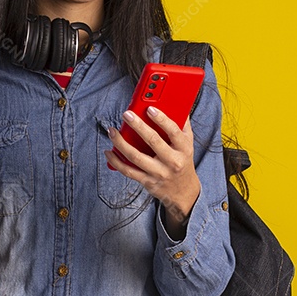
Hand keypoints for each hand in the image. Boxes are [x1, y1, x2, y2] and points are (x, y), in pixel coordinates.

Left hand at [105, 107, 200, 229]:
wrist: (183, 191)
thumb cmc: (183, 161)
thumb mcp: (188, 143)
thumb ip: (182, 125)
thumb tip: (175, 104)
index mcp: (183, 148)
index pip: (173, 131)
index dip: (161, 119)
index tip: (149, 109)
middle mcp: (172, 161)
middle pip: (153, 141)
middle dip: (138, 126)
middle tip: (127, 115)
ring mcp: (158, 172)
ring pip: (136, 157)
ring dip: (120, 143)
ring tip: (112, 131)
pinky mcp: (147, 181)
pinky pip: (128, 171)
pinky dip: (116, 161)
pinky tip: (109, 151)